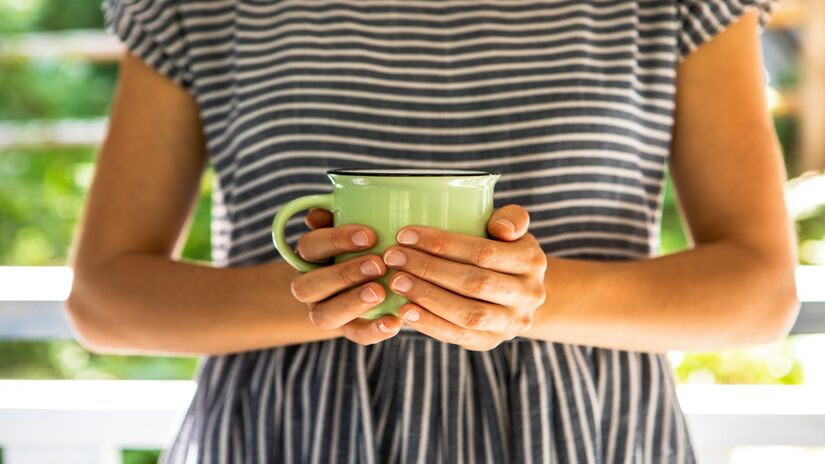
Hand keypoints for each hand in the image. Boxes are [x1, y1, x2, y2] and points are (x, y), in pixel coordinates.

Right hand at [289, 208, 402, 343]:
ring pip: (324, 316)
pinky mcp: (347, 330)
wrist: (378, 274)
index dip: (336, 240)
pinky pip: (355, 336)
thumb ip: (341, 214)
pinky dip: (374, 331)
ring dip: (352, 303)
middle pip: (308, 285)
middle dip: (343, 274)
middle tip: (378, 264)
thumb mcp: (355, 226)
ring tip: (381, 292)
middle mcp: (309, 286)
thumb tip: (317, 213)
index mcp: (309, 256)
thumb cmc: (366, 242)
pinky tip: (395, 322)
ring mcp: (324, 311)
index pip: (310, 246)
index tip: (370, 235)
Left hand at [382, 205, 546, 350]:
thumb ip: (510, 219)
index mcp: (532, 260)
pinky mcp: (491, 342)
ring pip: (468, 314)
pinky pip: (460, 337)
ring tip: (396, 282)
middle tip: (394, 258)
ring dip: (427, 297)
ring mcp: (512, 323)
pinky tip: (405, 311)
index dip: (443, 244)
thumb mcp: (512, 229)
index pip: (485, 253)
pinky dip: (430, 324)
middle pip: (475, 283)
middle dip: (429, 270)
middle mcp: (528, 295)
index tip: (405, 235)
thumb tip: (500, 228)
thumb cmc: (502, 250)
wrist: (516, 293)